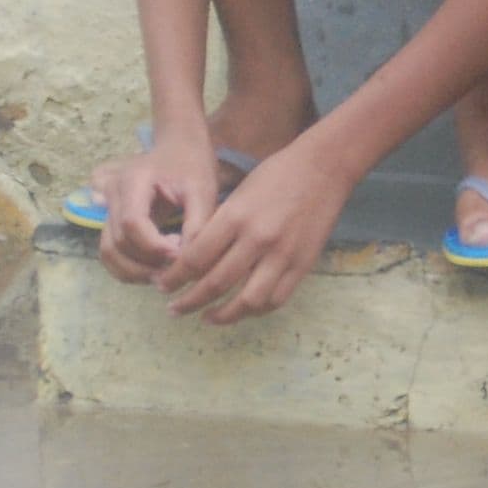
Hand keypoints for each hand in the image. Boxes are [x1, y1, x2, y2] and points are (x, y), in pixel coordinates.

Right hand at [93, 129, 221, 283]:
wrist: (178, 148)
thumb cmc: (192, 166)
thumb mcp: (203, 191)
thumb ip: (198, 224)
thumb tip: (186, 260)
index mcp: (133, 180)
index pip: (131, 223)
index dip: (153, 246)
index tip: (180, 254)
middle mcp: (111, 194)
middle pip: (118, 242)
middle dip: (147, 262)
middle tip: (178, 262)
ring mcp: (106, 209)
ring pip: (108, 252)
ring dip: (136, 271)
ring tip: (167, 269)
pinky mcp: (110, 221)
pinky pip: (110, 253)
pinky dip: (129, 269)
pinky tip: (156, 266)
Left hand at [154, 136, 352, 325]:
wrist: (324, 169)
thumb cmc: (276, 175)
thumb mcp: (237, 194)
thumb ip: (218, 228)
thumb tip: (193, 261)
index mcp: (236, 217)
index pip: (195, 259)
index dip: (173, 278)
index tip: (162, 285)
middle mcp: (258, 239)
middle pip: (215, 284)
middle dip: (189, 301)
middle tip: (174, 309)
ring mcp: (284, 255)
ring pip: (247, 301)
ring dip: (222, 315)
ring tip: (207, 317)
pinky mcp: (303, 265)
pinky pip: (276, 299)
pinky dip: (255, 310)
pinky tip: (242, 310)